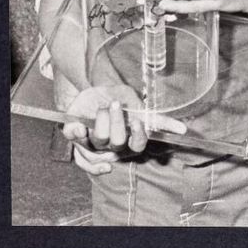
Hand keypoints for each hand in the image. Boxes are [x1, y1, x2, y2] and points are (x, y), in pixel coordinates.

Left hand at [62, 85, 186, 175]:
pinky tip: (81, 130)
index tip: (137, 122)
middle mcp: (114, 145)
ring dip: (100, 124)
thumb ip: (139, 107)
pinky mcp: (78, 144)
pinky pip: (80, 155)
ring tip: (100, 108)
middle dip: (117, 124)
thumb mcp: (127, 94)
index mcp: (128, 136)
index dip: (140, 136)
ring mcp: (95, 146)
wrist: (86, 92)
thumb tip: (170, 125)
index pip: (139, 143)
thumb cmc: (111, 95)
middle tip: (114, 104)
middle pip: (118, 143)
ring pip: (99, 143)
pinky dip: (80, 140)